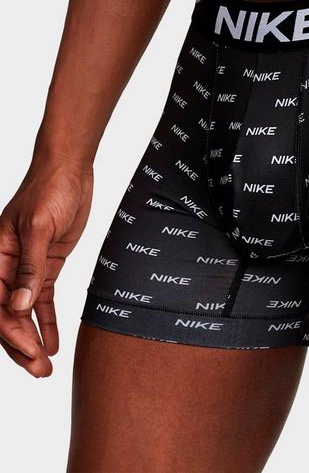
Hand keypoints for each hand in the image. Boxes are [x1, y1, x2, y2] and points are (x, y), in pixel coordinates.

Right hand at [0, 154, 92, 376]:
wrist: (69, 170)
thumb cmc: (49, 190)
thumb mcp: (39, 226)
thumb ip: (30, 267)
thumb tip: (19, 306)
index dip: (11, 332)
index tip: (31, 351)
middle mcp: (6, 267)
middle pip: (8, 315)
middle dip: (21, 346)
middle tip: (40, 372)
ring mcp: (27, 268)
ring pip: (25, 312)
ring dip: (33, 339)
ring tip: (45, 367)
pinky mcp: (47, 265)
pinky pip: (43, 300)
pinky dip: (48, 321)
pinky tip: (54, 341)